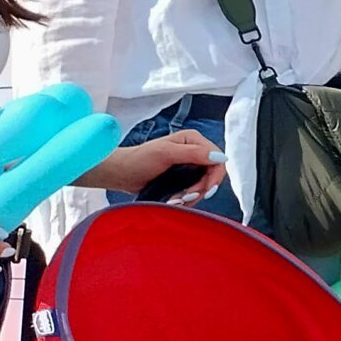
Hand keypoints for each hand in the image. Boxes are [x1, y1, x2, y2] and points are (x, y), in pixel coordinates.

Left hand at [81, 130, 225, 203]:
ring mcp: (189, 165)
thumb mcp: (166, 153)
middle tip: (186, 197)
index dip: (214, 176)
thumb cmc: (139, 159)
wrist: (122, 173)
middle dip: (201, 188)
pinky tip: (175, 199)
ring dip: (193, 196)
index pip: (217, 159)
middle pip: (213, 173)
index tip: (203, 190)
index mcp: (193, 140)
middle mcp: (194, 151)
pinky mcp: (184, 178)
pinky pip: (195, 191)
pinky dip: (187, 199)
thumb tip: (219, 158)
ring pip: (205, 184)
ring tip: (176, 199)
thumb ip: (193, 153)